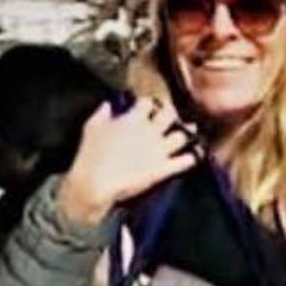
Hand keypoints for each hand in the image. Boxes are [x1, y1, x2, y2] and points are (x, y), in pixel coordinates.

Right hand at [59, 97, 198, 223]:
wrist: (96, 184)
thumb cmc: (90, 154)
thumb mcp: (91, 128)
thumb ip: (102, 113)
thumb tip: (108, 104)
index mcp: (133, 119)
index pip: (148, 101)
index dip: (149, 103)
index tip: (148, 106)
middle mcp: (150, 131)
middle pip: (170, 113)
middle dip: (171, 112)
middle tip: (171, 115)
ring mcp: (159, 150)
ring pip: (183, 135)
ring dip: (187, 132)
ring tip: (190, 130)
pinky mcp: (164, 169)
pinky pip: (186, 161)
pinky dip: (192, 157)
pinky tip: (194, 155)